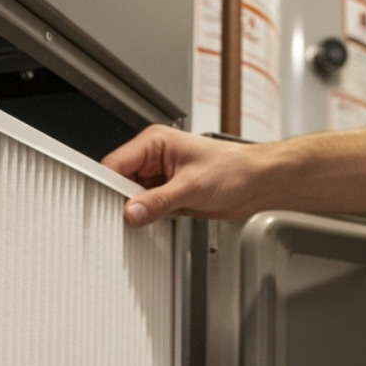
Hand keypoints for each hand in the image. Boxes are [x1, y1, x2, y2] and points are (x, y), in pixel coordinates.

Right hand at [102, 125, 273, 226]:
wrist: (259, 182)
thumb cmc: (235, 168)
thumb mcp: (192, 186)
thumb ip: (158, 201)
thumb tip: (131, 212)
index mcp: (154, 142)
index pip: (116, 164)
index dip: (108, 186)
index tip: (106, 206)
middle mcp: (155, 158)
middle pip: (121, 183)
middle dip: (124, 202)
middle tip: (127, 219)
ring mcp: (162, 177)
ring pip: (135, 198)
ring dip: (139, 212)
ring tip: (150, 218)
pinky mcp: (170, 195)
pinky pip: (150, 208)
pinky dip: (150, 218)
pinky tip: (157, 223)